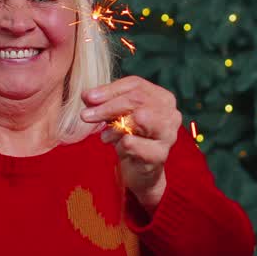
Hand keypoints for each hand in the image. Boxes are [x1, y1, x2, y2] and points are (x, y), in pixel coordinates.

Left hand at [81, 76, 181, 210]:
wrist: (139, 170)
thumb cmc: (130, 136)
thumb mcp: (117, 115)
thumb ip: (104, 102)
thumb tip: (87, 96)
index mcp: (162, 98)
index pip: (136, 85)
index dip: (110, 90)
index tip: (88, 97)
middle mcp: (171, 113)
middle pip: (137, 100)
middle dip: (107, 107)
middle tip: (86, 115)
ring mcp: (168, 134)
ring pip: (139, 118)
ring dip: (115, 127)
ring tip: (105, 137)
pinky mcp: (160, 155)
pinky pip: (132, 143)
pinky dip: (119, 146)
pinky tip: (119, 150)